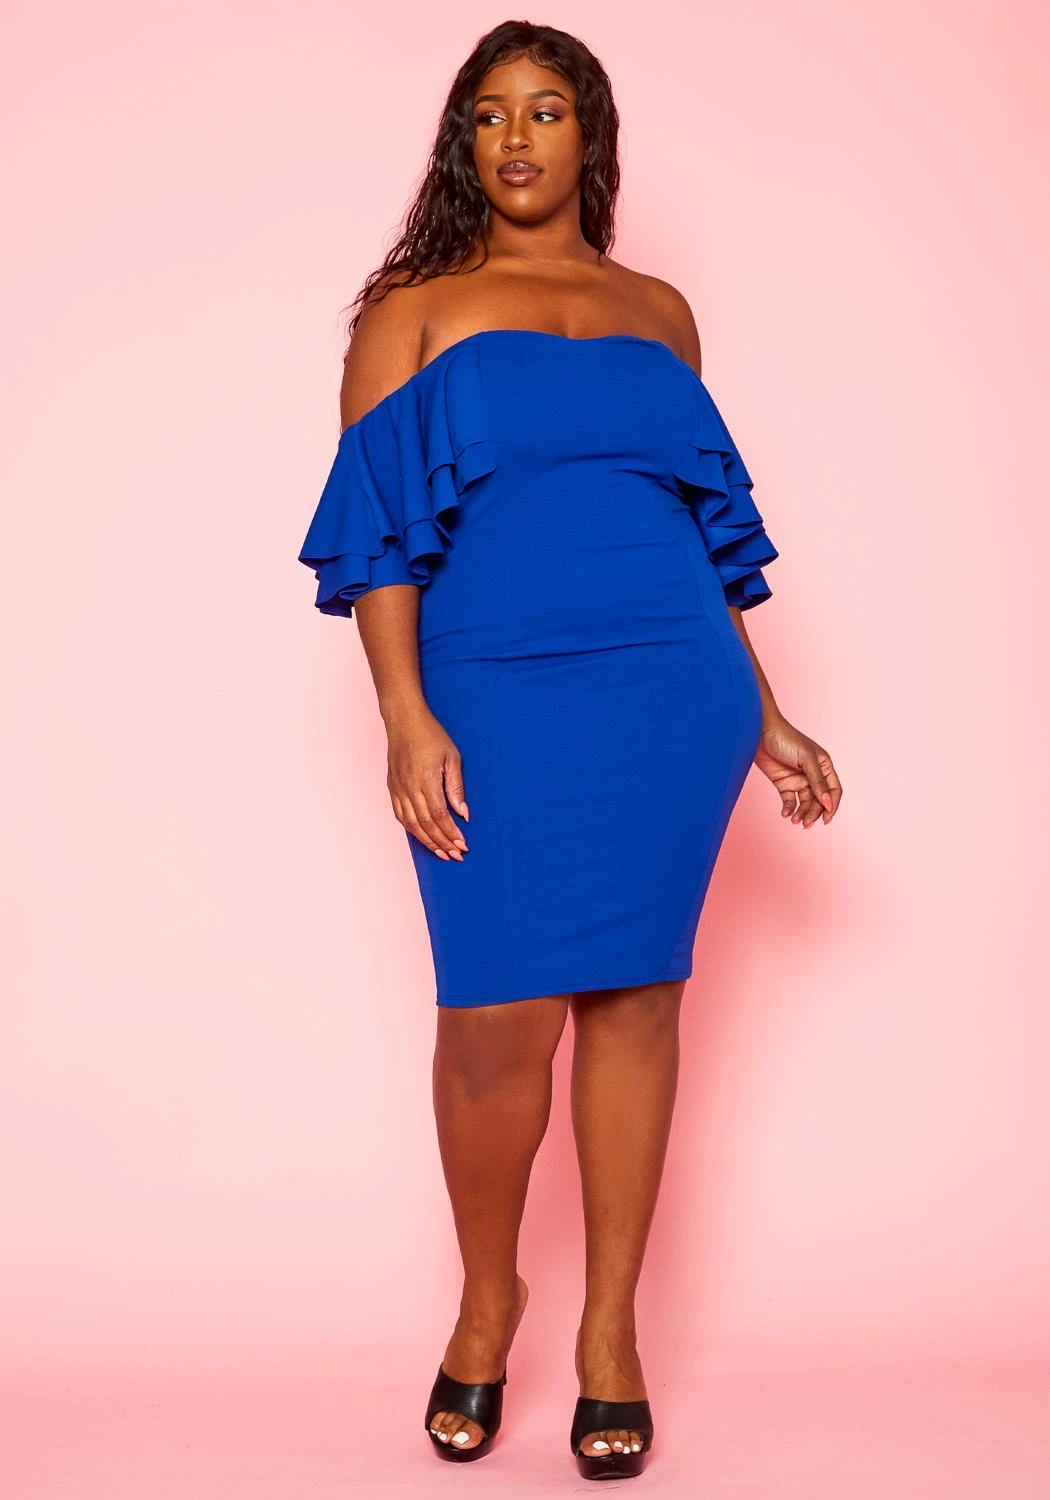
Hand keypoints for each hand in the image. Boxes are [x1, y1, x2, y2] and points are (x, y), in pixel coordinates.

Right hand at [386, 705, 469, 860]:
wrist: (404, 721)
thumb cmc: (431, 736)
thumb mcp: (452, 758)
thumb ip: (456, 788)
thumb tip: (464, 814)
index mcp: (425, 781)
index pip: (440, 816)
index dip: (451, 834)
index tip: (462, 845)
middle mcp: (409, 788)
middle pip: (426, 825)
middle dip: (442, 843)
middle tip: (455, 856)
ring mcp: (398, 789)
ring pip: (412, 824)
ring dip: (427, 841)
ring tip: (441, 853)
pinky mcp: (392, 788)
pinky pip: (400, 816)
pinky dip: (412, 830)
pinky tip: (422, 837)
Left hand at [754, 714, 841, 827]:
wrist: (759, 732)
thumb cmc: (786, 739)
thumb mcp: (806, 759)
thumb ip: (817, 781)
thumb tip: (828, 803)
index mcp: (824, 766)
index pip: (834, 790)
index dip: (832, 805)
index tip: (826, 819)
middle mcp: (813, 774)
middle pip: (818, 800)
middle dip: (814, 813)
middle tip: (806, 823)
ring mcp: (798, 779)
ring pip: (804, 802)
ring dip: (801, 813)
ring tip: (794, 820)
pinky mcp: (783, 783)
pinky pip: (789, 800)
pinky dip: (789, 809)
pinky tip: (785, 814)